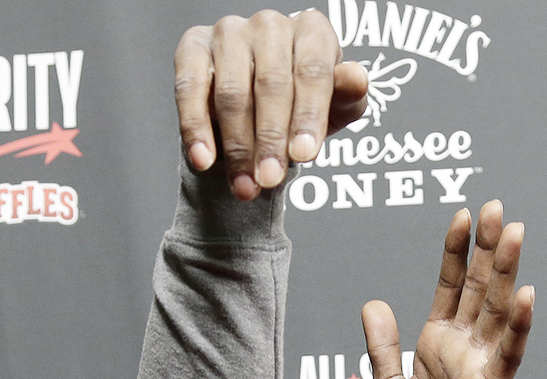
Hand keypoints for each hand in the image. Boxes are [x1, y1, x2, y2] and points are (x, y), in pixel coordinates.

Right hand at [174, 10, 367, 199]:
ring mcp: (229, 32)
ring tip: (245, 187)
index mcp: (312, 30)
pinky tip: (204, 160)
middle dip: (270, 139)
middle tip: (270, 180)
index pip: (312, 71)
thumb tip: (356, 78)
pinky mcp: (193, 48)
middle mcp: (270, 24)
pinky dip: (195, 128)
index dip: (308, 116)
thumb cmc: (303, 107)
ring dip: (237, 146)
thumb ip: (347, 97)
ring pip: (232, 92)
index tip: (304, 157)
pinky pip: (191, 88)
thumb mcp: (334, 109)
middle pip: (272, 83)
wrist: (259, 111)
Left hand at [362, 202, 533, 378]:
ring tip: (513, 233)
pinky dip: (518, 325)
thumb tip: (373, 303)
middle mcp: (462, 346)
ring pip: (495, 309)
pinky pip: (508, 353)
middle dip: (485, 248)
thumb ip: (382, 347)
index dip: (454, 252)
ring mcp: (479, 364)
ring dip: (506, 272)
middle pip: (477, 287)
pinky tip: (527, 295)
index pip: (449, 286)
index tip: (461, 216)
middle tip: (495, 207)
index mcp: (436, 342)